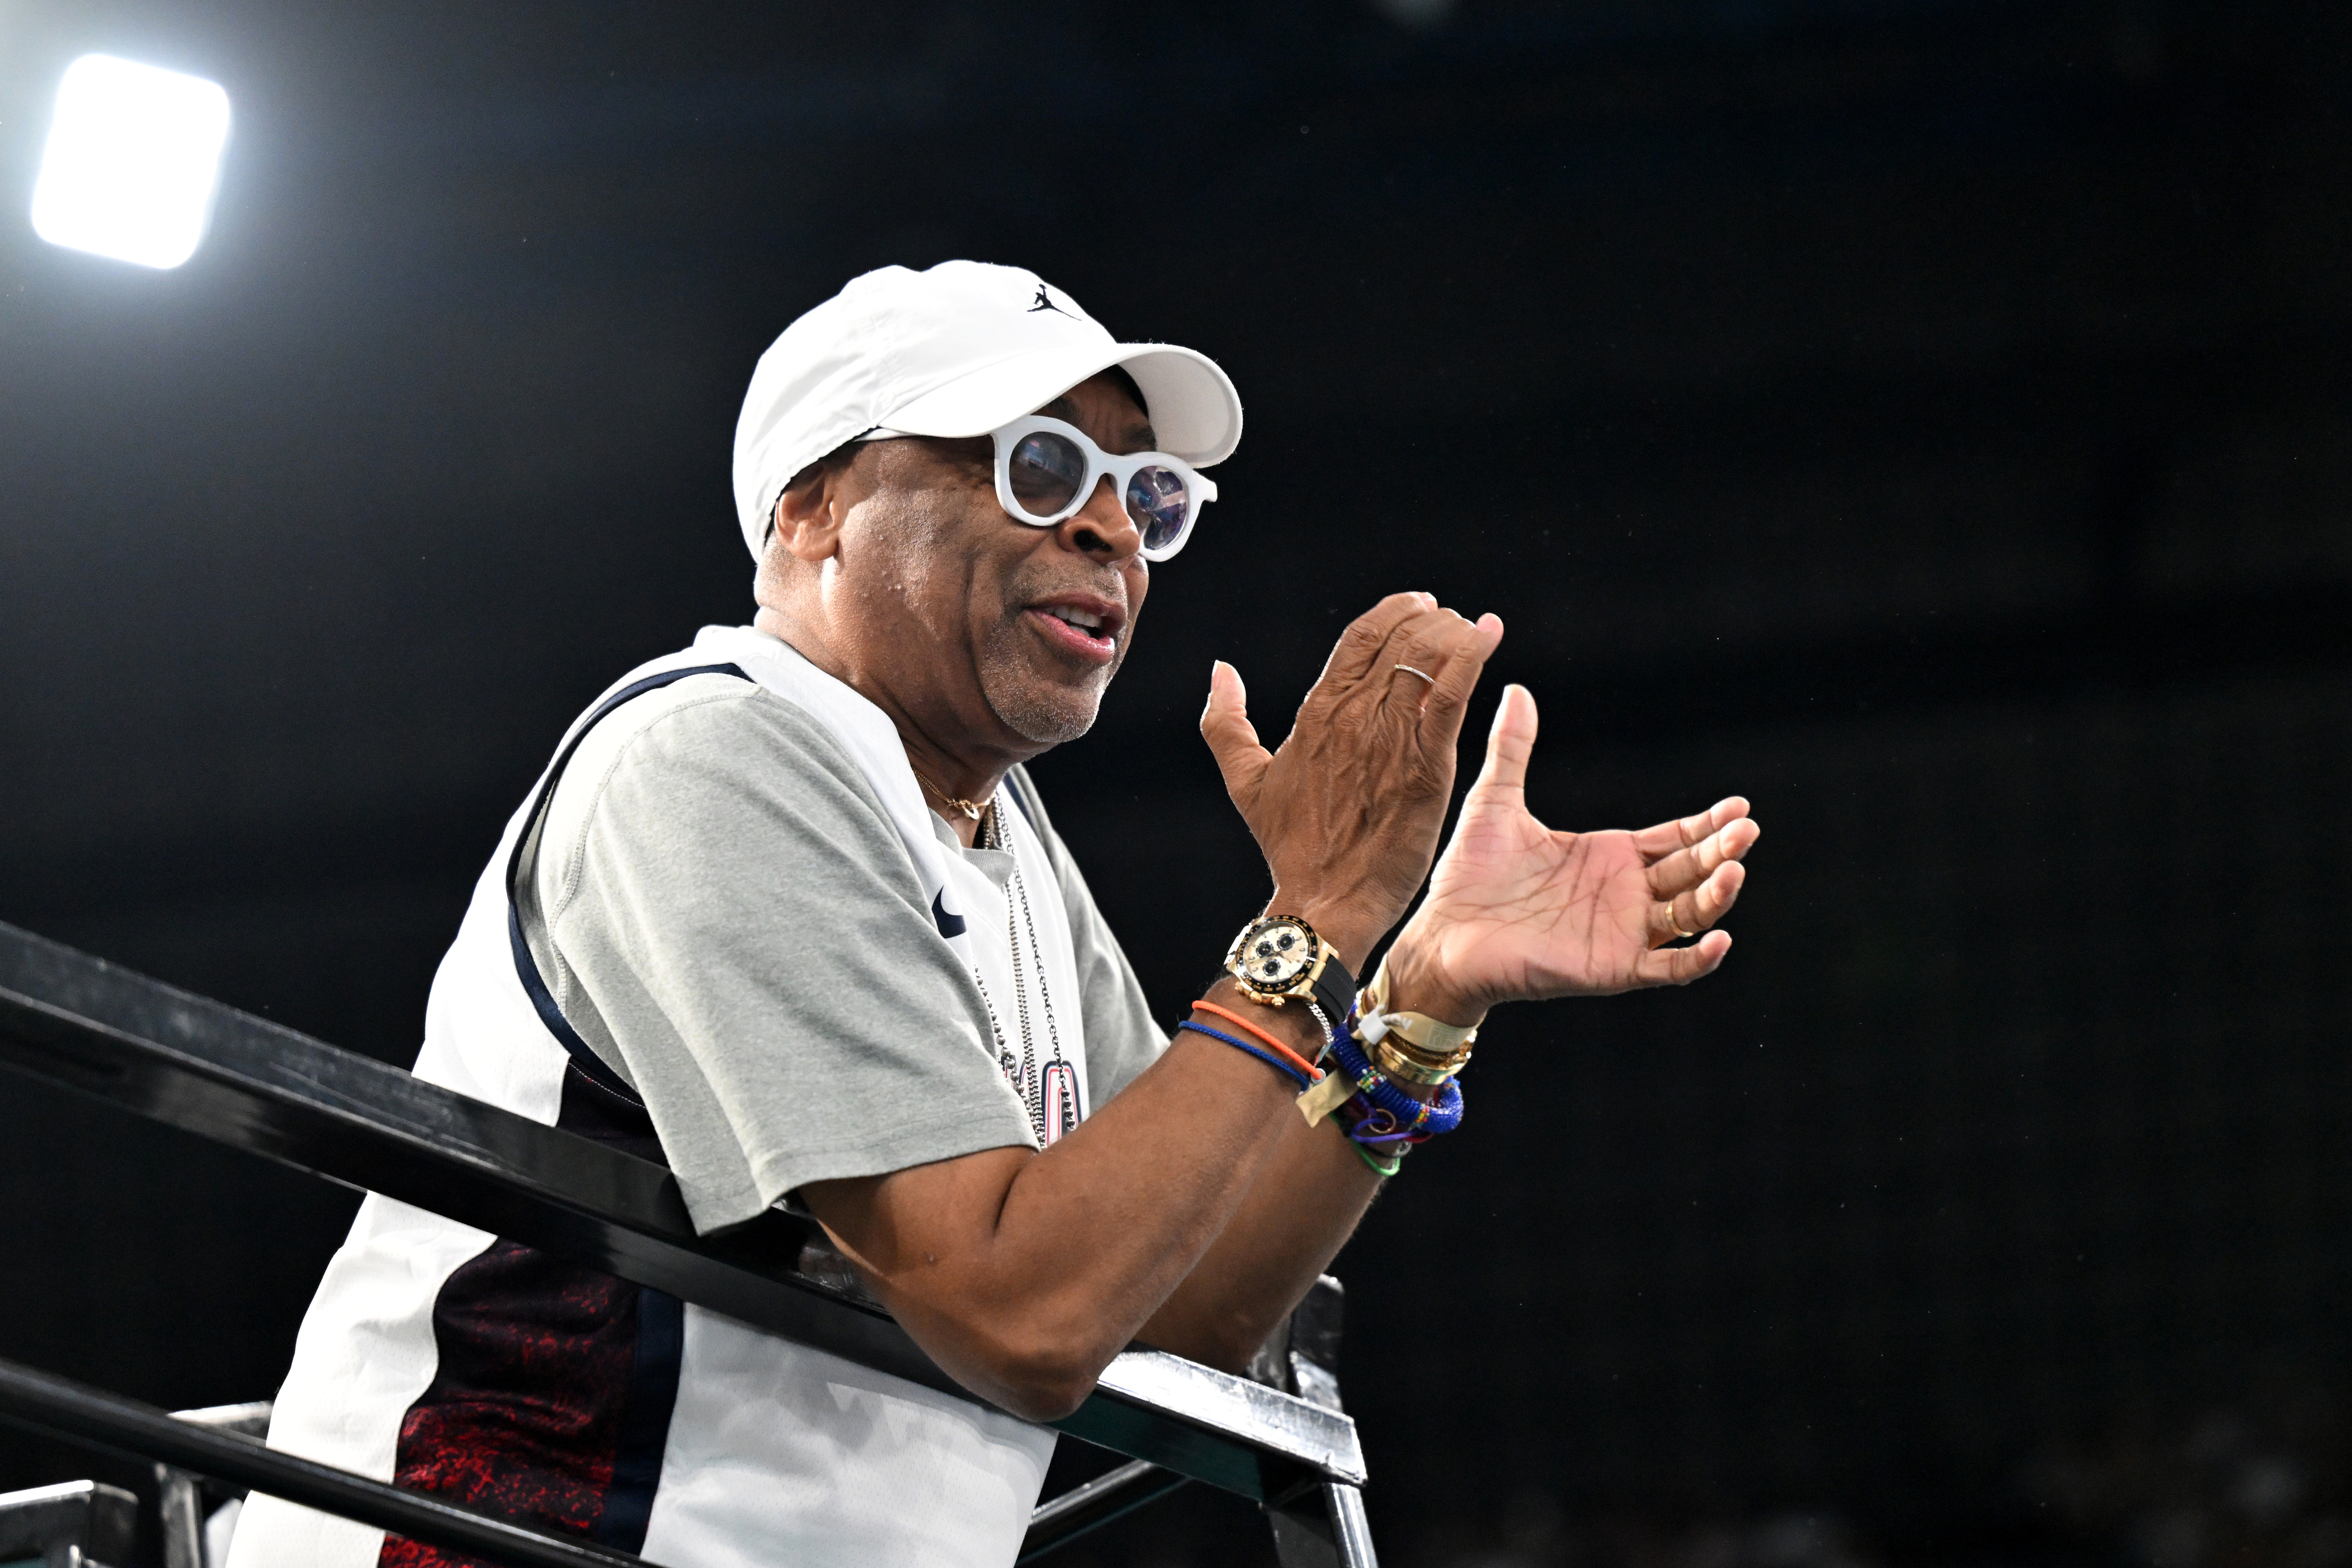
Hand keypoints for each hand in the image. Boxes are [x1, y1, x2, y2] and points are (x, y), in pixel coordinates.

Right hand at [1200, 593, 1504, 971]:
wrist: (1323, 899)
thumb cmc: (1288, 847)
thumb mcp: (1246, 780)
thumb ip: (1226, 722)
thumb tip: (1219, 671)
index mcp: (1316, 712)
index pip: (1360, 637)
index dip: (1394, 611)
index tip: (1419, 604)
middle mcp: (1353, 716)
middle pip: (1399, 639)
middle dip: (1431, 617)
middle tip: (1449, 619)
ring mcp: (1390, 738)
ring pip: (1428, 658)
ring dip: (1455, 633)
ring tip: (1473, 629)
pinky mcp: (1426, 766)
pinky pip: (1451, 695)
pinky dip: (1472, 659)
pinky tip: (1489, 638)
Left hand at [1383, 684, 1758, 1018]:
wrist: (1443, 935)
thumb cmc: (1469, 875)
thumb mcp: (1496, 802)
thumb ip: (1512, 749)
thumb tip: (1516, 691)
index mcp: (1609, 856)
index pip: (1675, 838)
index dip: (1707, 824)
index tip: (1739, 806)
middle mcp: (1625, 895)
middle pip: (1691, 872)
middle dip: (1721, 851)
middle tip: (1745, 830)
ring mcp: (1622, 934)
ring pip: (1688, 917)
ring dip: (1716, 896)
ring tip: (1733, 870)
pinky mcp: (1610, 970)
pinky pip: (1666, 969)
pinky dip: (1697, 960)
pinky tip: (1719, 940)